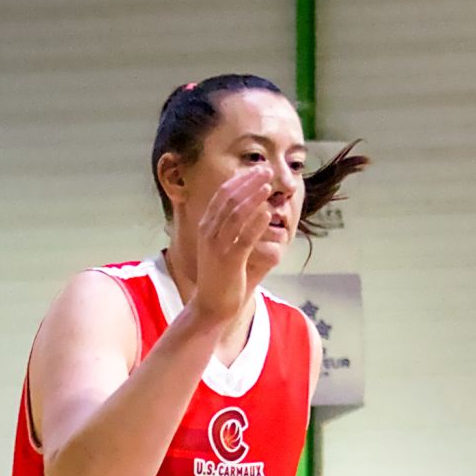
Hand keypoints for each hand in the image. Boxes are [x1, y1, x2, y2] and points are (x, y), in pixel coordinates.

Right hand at [186, 166, 273, 326]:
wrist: (210, 306)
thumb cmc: (221, 276)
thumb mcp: (223, 246)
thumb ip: (233, 227)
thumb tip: (254, 208)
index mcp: (207, 225)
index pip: (223, 194)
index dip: (241, 178)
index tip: (258, 169)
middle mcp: (209, 232)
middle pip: (229, 198)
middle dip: (249, 181)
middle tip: (267, 170)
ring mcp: (218, 246)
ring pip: (235, 214)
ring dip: (253, 197)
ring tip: (268, 186)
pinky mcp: (229, 262)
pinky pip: (243, 239)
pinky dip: (255, 225)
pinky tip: (267, 214)